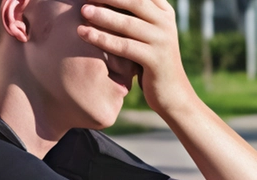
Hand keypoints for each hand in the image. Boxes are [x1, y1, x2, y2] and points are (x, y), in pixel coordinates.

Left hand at [76, 0, 196, 115]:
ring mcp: (162, 41)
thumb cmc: (152, 61)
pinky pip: (125, 46)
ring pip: (128, 24)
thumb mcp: (148, 34)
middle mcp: (165, 22)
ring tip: (83, 11)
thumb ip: (137, 16)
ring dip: (103, 16)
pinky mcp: (156, 60)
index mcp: (164, 12)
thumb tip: (105, 2)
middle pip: (135, 1)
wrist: (173, 93)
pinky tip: (85, 34)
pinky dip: (103, 39)